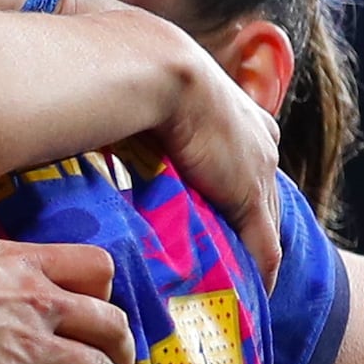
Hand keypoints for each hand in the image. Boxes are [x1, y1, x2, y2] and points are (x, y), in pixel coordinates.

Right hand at [60, 0, 284, 275]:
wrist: (152, 68)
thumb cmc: (136, 68)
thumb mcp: (147, 87)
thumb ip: (140, 108)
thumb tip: (98, 113)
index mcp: (241, 112)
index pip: (249, 159)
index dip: (237, 188)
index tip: (223, 211)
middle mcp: (259, 139)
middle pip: (265, 195)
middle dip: (252, 226)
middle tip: (234, 259)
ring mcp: (258, 167)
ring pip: (266, 223)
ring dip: (252, 254)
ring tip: (238, 283)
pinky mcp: (248, 194)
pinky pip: (262, 244)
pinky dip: (258, 271)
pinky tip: (252, 295)